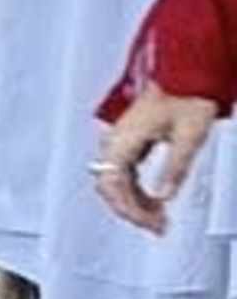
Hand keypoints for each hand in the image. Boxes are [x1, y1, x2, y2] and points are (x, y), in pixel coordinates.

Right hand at [92, 86, 223, 232]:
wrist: (187, 72)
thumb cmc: (187, 95)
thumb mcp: (189, 136)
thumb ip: (175, 168)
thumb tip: (165, 195)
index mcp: (123, 138)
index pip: (114, 185)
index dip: (130, 209)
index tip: (150, 222)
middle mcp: (115, 140)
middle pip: (110, 187)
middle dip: (132, 210)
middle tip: (156, 226)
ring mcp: (120, 140)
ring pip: (116, 182)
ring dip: (135, 202)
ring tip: (158, 217)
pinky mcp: (129, 140)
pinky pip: (124, 172)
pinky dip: (137, 190)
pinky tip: (153, 199)